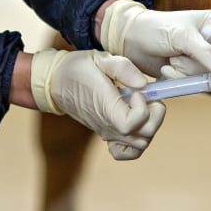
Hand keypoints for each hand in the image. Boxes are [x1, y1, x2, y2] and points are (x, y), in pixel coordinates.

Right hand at [30, 48, 165, 159]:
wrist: (56, 82)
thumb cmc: (78, 68)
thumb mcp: (100, 58)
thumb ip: (123, 68)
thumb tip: (143, 84)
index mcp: (106, 108)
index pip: (133, 124)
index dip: (143, 109)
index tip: (138, 92)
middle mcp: (108, 126)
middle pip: (143, 137)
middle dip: (154, 116)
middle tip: (146, 96)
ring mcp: (108, 133)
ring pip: (140, 145)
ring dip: (149, 125)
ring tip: (142, 106)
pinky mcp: (108, 134)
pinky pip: (127, 152)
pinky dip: (136, 143)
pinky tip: (135, 123)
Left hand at [98, 0, 210, 89]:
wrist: (130, 40)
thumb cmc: (156, 29)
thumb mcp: (182, 37)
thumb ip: (205, 54)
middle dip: (206, 71)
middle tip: (200, 77)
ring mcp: (200, 58)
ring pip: (208, 77)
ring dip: (188, 74)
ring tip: (172, 61)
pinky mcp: (189, 71)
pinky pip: (194, 83)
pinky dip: (180, 79)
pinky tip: (167, 68)